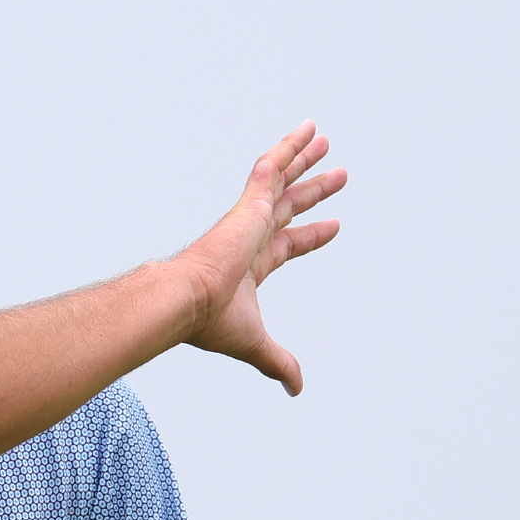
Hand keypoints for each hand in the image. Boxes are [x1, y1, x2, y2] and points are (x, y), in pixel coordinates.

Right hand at [173, 121, 346, 394]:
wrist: (183, 302)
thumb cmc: (209, 323)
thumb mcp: (255, 343)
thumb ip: (277, 362)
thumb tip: (296, 387)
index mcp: (250, 265)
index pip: (288, 245)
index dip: (311, 236)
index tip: (334, 226)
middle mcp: (250, 237)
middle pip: (289, 206)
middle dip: (312, 190)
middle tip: (337, 174)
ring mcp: (249, 219)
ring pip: (281, 180)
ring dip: (303, 159)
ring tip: (323, 138)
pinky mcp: (248, 206)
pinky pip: (270, 168)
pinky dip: (287, 149)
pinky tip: (306, 131)